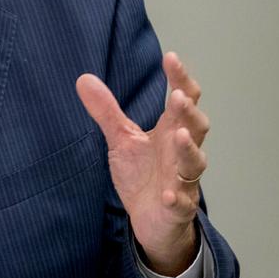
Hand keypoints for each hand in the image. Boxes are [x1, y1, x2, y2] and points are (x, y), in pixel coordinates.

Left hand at [75, 52, 208, 275]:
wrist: (151, 220)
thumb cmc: (143, 175)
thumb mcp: (122, 140)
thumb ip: (107, 111)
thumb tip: (83, 78)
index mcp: (170, 130)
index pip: (183, 99)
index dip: (180, 78)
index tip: (171, 57)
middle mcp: (181, 152)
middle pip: (196, 127)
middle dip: (188, 112)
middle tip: (178, 96)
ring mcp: (183, 180)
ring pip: (195, 162)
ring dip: (188, 149)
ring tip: (178, 135)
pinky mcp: (178, 207)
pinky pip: (181, 202)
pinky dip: (176, 197)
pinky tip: (167, 194)